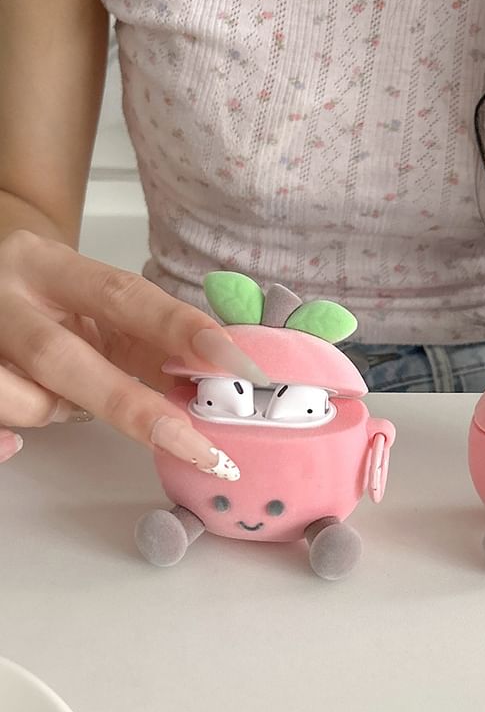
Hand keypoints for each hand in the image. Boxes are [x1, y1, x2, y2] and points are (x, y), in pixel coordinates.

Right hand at [0, 230, 267, 473]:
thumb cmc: (54, 301)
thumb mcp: (102, 308)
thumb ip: (152, 343)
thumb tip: (213, 389)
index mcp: (49, 266)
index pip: (122, 295)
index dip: (179, 328)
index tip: (235, 363)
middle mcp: (5, 298)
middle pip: (60, 356)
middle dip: (132, 406)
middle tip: (194, 446)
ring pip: (14, 393)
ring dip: (56, 413)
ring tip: (70, 406)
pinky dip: (3, 441)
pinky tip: (15, 444)